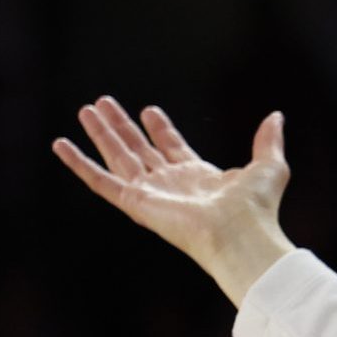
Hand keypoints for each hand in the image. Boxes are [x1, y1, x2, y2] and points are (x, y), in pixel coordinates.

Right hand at [53, 96, 294, 305]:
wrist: (241, 233)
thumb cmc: (257, 207)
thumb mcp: (269, 165)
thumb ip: (268, 140)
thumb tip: (276, 116)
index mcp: (199, 177)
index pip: (173, 148)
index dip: (161, 129)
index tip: (149, 111)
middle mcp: (171, 185)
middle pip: (140, 149)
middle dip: (122, 126)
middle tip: (104, 103)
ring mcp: (151, 194)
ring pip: (118, 158)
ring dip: (102, 134)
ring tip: (86, 109)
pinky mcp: (135, 202)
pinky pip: (100, 181)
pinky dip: (79, 164)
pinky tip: (61, 145)